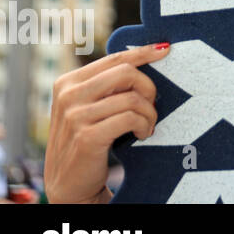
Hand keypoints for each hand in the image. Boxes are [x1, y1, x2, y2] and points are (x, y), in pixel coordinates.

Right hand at [44, 43, 170, 202]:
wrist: (70, 184)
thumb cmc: (88, 139)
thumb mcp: (89, 107)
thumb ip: (107, 85)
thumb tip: (148, 54)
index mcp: (67, 82)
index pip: (114, 59)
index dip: (143, 53)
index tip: (165, 49)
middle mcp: (68, 96)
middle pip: (127, 73)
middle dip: (148, 88)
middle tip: (151, 106)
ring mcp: (75, 116)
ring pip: (133, 98)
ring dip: (149, 114)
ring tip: (146, 126)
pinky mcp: (86, 137)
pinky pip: (131, 118)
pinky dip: (144, 125)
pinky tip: (142, 133)